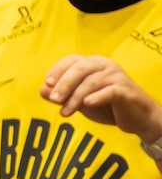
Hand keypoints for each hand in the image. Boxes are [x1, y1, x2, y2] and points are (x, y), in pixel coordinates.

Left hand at [43, 54, 161, 144]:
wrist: (135, 117)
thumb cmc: (105, 104)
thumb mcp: (79, 100)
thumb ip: (61, 94)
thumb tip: (42, 90)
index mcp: (93, 63)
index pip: (71, 61)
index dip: (58, 70)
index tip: (47, 84)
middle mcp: (105, 65)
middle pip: (80, 68)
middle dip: (64, 83)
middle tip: (54, 99)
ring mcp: (117, 76)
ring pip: (91, 82)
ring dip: (75, 98)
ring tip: (65, 113)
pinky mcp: (126, 90)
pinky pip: (110, 91)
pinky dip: (97, 97)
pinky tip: (87, 104)